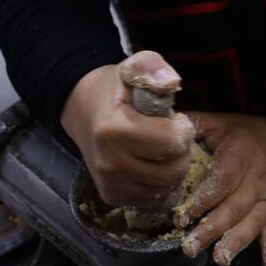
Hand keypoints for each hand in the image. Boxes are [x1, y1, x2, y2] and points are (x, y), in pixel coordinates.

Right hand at [60, 52, 196, 207]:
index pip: (173, 142)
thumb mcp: (131, 68)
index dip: (183, 128)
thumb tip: (170, 82)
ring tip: (159, 147)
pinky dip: (159, 182)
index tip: (174, 118)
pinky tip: (149, 163)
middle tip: (169, 134)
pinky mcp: (112, 197)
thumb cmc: (114, 90)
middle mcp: (109, 164)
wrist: (83, 111)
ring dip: (172, 167)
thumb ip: (151, 67)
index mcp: (113, 130)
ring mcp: (109, 184)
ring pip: (166, 187)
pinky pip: (153, 197)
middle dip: (181, 150)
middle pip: (173, 169)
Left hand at [177, 110, 265, 265]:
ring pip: (253, 221)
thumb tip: (163, 125)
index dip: (203, 200)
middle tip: (190, 247)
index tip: (182, 218)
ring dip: (237, 242)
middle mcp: (257, 177)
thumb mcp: (222, 122)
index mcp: (241, 152)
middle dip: (212, 229)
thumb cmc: (246, 135)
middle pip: (235, 206)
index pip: (223, 179)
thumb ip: (194, 124)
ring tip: (220, 258)